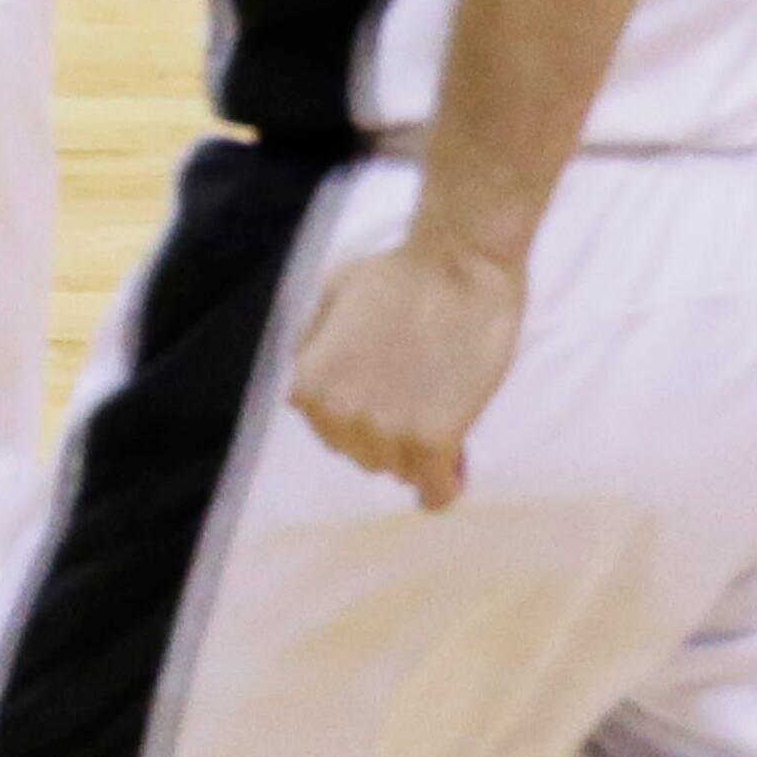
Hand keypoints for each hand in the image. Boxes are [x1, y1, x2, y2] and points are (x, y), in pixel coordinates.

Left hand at [287, 232, 526, 510]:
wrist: (456, 264)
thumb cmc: (396, 274)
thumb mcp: (328, 301)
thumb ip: (312, 350)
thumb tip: (300, 396)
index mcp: (309, 385)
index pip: (330, 434)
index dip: (361, 415)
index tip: (385, 396)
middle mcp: (339, 416)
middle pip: (364, 455)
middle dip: (387, 433)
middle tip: (415, 394)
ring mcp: (386, 431)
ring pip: (401, 472)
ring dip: (419, 453)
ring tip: (438, 409)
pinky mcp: (434, 441)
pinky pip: (436, 492)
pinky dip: (444, 484)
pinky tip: (454, 466)